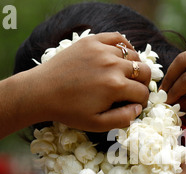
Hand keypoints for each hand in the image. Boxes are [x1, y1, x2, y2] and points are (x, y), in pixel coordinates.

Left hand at [23, 32, 151, 131]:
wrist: (42, 91)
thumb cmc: (69, 110)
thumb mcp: (96, 124)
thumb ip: (122, 119)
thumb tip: (138, 109)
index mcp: (115, 87)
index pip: (143, 93)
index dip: (142, 102)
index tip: (134, 105)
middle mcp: (112, 65)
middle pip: (144, 71)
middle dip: (143, 83)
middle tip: (133, 90)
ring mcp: (102, 50)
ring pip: (133, 55)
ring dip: (133, 67)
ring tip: (125, 76)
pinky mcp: (92, 41)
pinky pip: (118, 38)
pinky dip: (125, 47)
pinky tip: (121, 56)